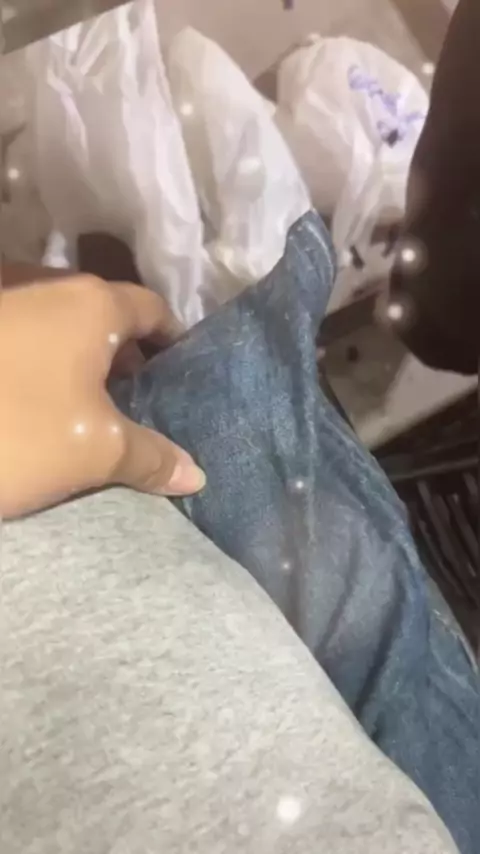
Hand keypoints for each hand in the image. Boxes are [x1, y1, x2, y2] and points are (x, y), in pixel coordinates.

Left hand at [0, 274, 204, 518]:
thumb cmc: (15, 431)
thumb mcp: (94, 452)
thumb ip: (152, 457)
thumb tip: (197, 475)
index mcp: (92, 304)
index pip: (153, 309)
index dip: (173, 341)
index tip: (180, 375)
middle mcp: (47, 284)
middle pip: (105, 316)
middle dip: (125, 357)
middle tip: (138, 404)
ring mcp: (3, 299)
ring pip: (59, 327)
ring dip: (77, 362)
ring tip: (85, 410)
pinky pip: (21, 337)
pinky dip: (39, 364)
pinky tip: (33, 403)